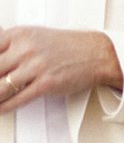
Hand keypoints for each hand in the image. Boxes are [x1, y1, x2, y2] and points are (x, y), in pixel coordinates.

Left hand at [0, 27, 121, 113]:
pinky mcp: (46, 84)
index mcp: (17, 35)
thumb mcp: (32, 35)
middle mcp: (24, 50)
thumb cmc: (65, 46)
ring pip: (0, 86)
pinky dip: (4, 107)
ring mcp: (35, 67)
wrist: (96, 53)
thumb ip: (8, 43)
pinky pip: (18, 99)